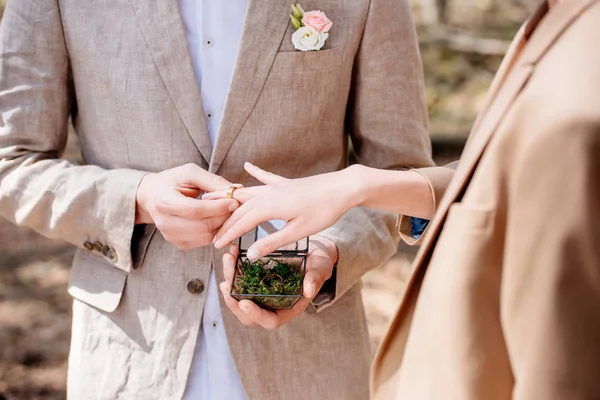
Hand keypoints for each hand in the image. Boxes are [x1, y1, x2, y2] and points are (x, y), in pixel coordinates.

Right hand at [136, 163, 239, 249]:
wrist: (153, 196)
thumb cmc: (172, 181)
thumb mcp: (190, 173)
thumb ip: (212, 181)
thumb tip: (237, 190)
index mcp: (164, 202)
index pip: (195, 210)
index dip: (217, 207)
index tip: (234, 201)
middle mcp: (165, 223)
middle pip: (202, 226)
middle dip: (223, 217)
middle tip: (236, 206)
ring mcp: (171, 236)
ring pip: (206, 236)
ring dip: (223, 225)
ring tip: (228, 211)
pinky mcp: (180, 243)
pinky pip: (205, 241)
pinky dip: (216, 231)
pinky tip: (219, 219)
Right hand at [205, 162, 361, 258]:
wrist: (342, 188)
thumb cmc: (322, 211)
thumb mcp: (298, 232)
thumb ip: (272, 243)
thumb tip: (251, 255)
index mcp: (268, 206)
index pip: (240, 222)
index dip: (227, 233)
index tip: (214, 244)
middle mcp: (267, 193)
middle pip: (239, 207)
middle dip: (224, 219)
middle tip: (211, 230)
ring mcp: (276, 186)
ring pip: (247, 192)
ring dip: (232, 199)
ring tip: (216, 200)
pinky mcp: (286, 183)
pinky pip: (266, 177)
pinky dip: (255, 172)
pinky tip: (247, 166)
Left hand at [219, 236, 337, 329]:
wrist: (312, 252)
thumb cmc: (319, 265)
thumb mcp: (320, 270)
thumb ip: (314, 280)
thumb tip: (308, 291)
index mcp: (288, 308)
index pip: (269, 320)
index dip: (255, 315)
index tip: (244, 303)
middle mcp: (271, 303)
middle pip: (247, 312)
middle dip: (233, 299)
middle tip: (226, 284)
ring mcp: (261, 291)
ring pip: (239, 292)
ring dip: (230, 278)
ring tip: (228, 258)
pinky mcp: (255, 277)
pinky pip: (240, 276)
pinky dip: (233, 266)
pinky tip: (232, 251)